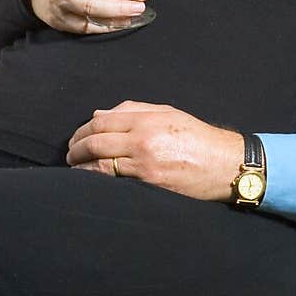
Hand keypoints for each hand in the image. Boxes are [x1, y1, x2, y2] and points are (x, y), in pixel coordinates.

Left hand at [66, 101, 243, 200]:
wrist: (224, 165)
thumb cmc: (198, 138)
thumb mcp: (168, 113)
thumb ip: (133, 110)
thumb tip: (99, 115)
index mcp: (147, 120)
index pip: (102, 122)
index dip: (83, 129)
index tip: (77, 137)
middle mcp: (143, 141)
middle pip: (95, 142)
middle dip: (76, 148)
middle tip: (71, 153)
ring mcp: (144, 165)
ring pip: (98, 166)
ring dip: (81, 168)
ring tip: (75, 169)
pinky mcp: (148, 185)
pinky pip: (113, 183)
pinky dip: (96, 182)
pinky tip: (89, 183)